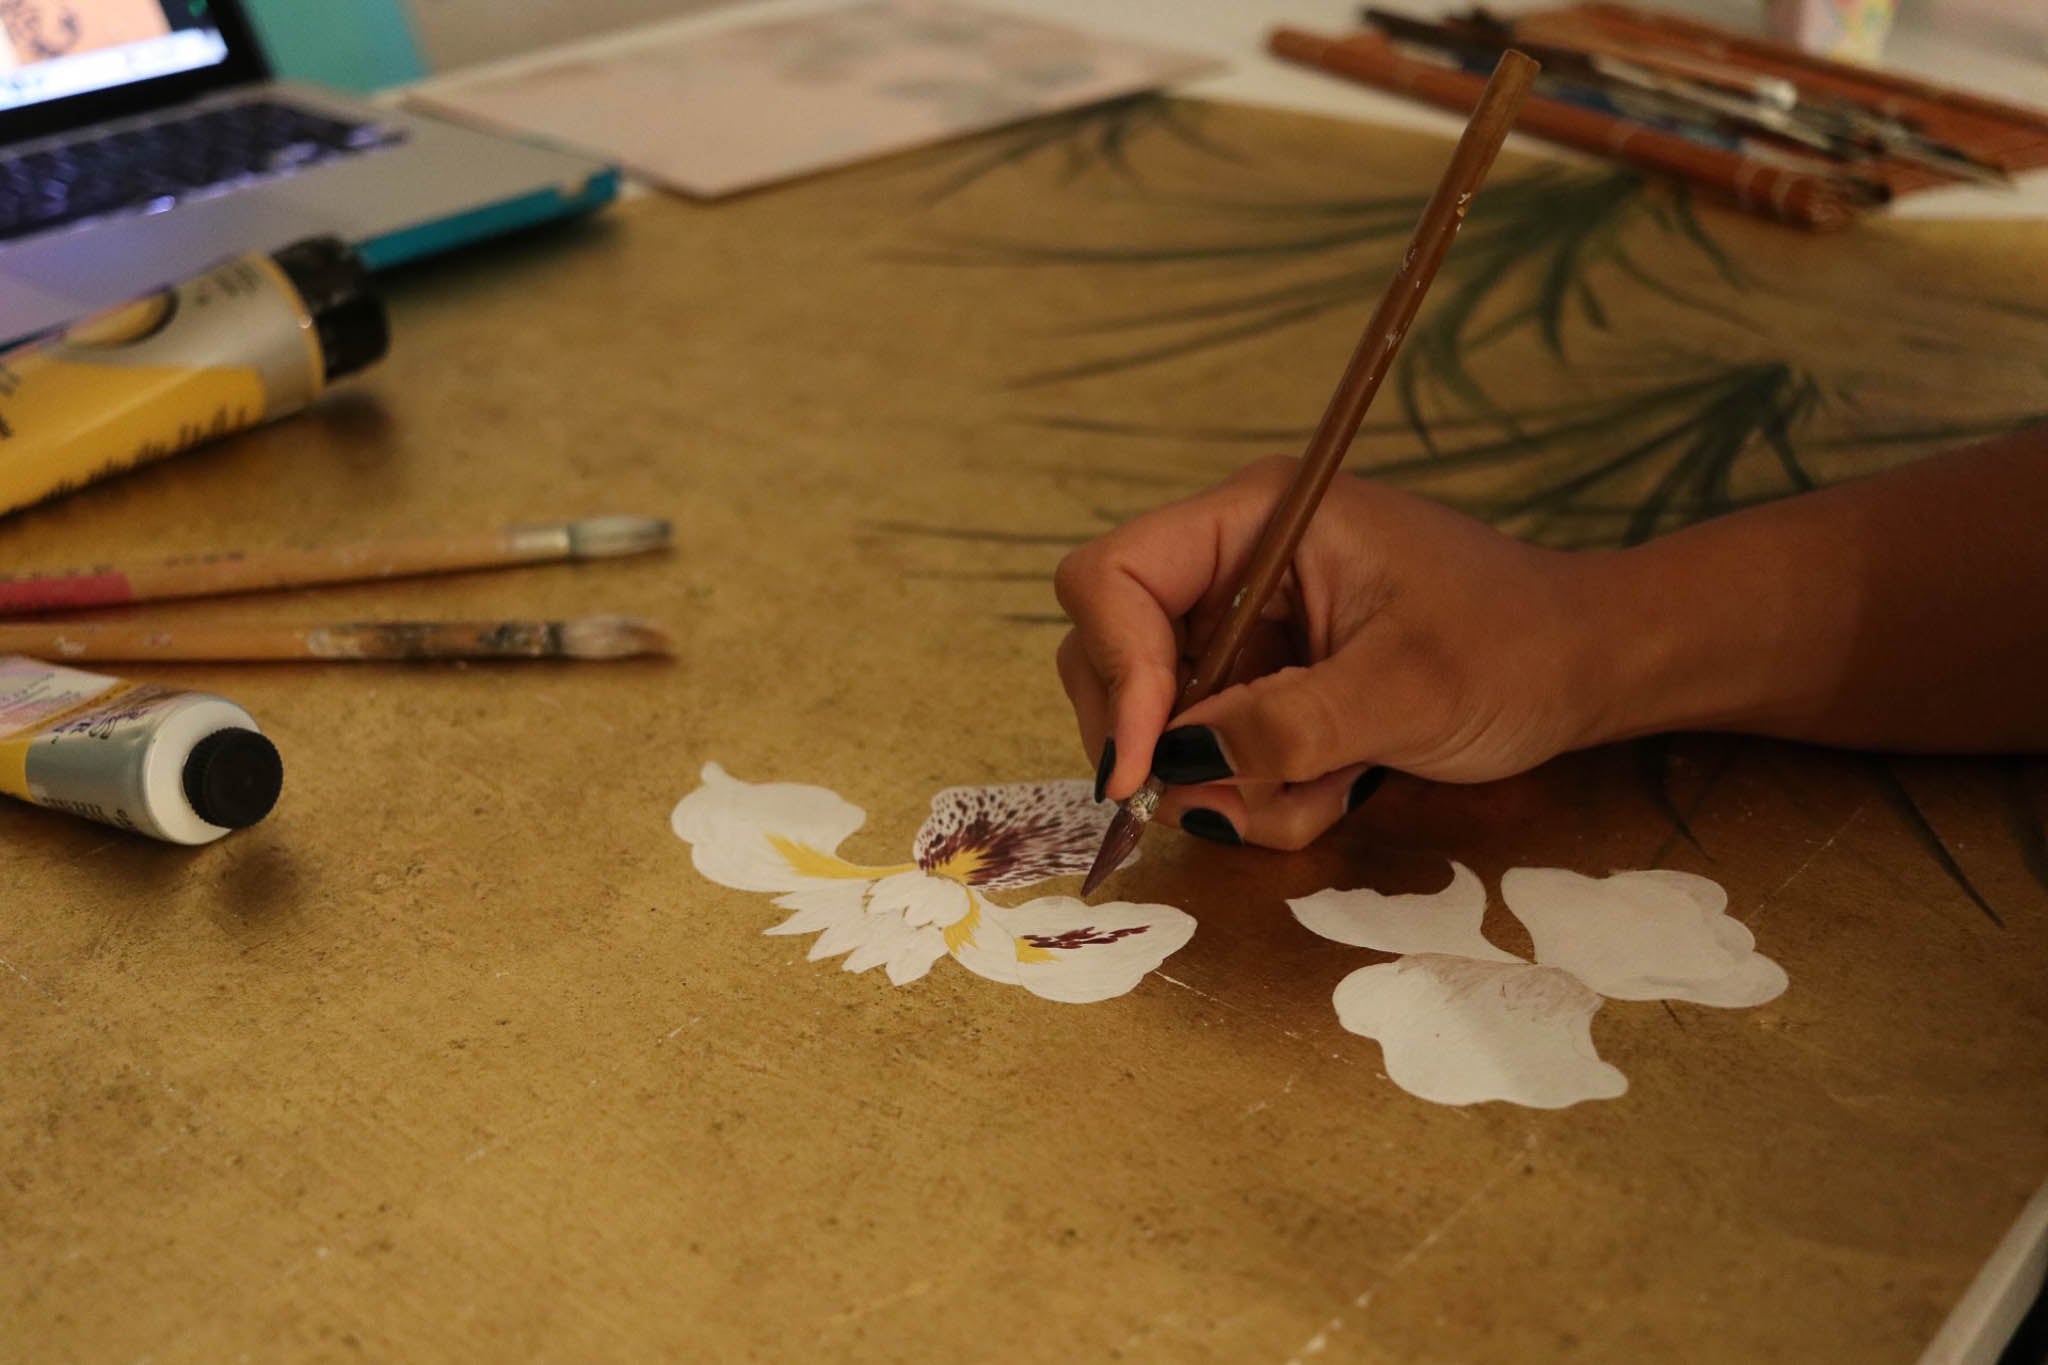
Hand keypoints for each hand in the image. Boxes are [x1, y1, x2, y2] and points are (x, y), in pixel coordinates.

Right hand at [1054, 455, 1608, 850]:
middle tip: (1227, 806)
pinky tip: (1331, 794)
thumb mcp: (1405, 691)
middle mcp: (1232, 565)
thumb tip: (1174, 769)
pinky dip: (1254, 795)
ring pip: (1159, 724)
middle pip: (1110, 655)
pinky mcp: (1262, 682)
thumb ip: (1285, 727)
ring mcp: (1243, 628)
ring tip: (1319, 799)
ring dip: (1222, 787)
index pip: (1112, 577)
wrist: (1590, 669)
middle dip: (1161, 748)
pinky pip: (1210, 755)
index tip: (1146, 766)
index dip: (1112, 668)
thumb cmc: (1517, 647)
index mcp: (1256, 519)